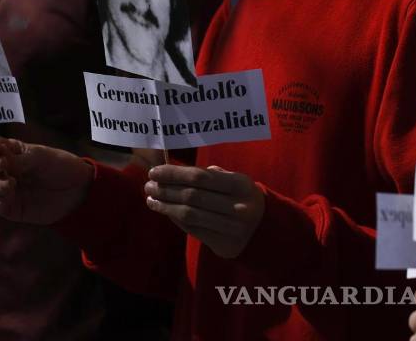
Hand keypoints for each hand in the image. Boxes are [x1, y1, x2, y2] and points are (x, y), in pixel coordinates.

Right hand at [0, 136, 93, 223]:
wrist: (78, 190)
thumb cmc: (60, 166)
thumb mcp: (40, 157)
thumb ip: (19, 159)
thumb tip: (0, 161)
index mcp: (13, 153)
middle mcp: (8, 170)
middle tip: (3, 164)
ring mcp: (10, 189)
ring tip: (10, 183)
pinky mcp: (14, 208)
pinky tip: (9, 197)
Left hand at [143, 164, 264, 258]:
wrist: (266, 230)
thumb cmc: (241, 197)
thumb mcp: (234, 180)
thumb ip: (207, 175)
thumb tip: (170, 172)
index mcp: (240, 185)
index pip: (199, 177)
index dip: (173, 174)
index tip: (154, 172)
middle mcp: (238, 207)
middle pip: (191, 196)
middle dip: (165, 190)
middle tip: (148, 185)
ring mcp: (232, 228)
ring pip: (189, 214)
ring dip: (165, 206)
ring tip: (150, 198)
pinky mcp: (224, 244)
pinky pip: (192, 230)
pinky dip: (175, 219)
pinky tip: (164, 210)